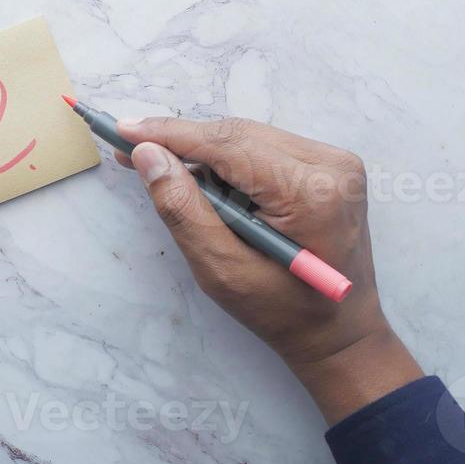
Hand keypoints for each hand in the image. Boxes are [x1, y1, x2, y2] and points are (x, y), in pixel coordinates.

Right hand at [117, 117, 419, 424]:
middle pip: (238, 134)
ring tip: (163, 170)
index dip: (170, 134)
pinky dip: (230, 162)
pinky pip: (266, 149)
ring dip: (204, 152)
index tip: (123, 129)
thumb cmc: (284, 314)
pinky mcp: (329, 168)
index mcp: (311, 191)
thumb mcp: (223, 271)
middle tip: (131, 151)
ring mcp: (335, 162)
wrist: (341, 333)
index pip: (228, 144)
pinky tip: (204, 181)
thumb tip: (148, 156)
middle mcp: (331, 165)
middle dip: (182, 141)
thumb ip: (184, 209)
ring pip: (249, 138)